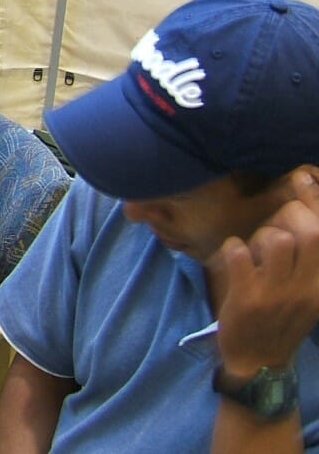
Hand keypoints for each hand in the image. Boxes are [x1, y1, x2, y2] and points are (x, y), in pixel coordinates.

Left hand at [208, 168, 318, 375]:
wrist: (258, 364)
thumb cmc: (279, 321)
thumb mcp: (305, 295)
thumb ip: (308, 263)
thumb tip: (302, 216)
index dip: (316, 203)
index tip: (304, 179)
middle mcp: (306, 288)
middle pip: (309, 232)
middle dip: (289, 217)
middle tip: (273, 224)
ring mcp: (278, 294)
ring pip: (278, 240)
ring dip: (261, 236)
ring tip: (253, 249)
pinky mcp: (248, 299)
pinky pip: (240, 254)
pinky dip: (233, 248)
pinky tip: (233, 256)